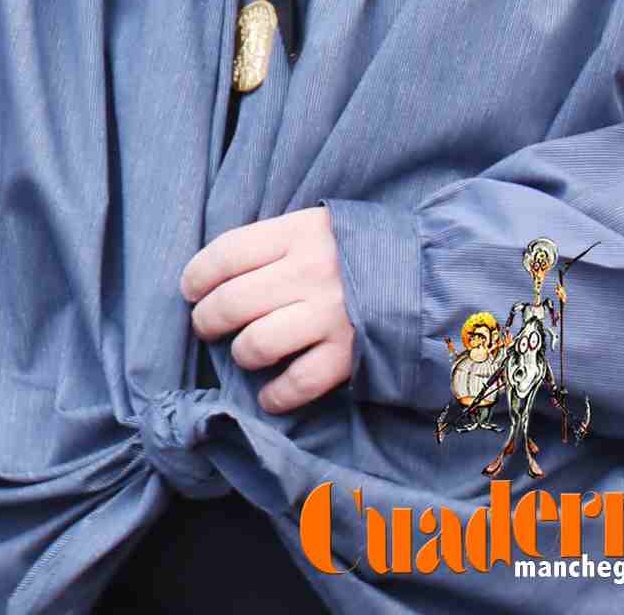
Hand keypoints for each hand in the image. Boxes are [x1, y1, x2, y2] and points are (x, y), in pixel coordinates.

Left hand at [185, 206, 353, 414]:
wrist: (434, 274)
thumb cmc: (361, 250)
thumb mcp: (317, 226)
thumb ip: (273, 244)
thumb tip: (217, 274)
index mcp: (298, 233)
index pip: (226, 254)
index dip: (196, 276)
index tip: (189, 290)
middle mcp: (311, 273)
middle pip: (232, 302)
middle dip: (207, 320)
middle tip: (206, 326)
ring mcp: (332, 315)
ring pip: (257, 343)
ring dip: (240, 354)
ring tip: (242, 353)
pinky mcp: (352, 353)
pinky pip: (299, 382)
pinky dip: (276, 396)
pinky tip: (268, 397)